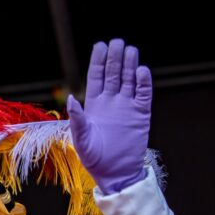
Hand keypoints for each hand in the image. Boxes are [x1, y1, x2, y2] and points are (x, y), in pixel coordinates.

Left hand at [67, 39, 151, 193]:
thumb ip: (77, 119)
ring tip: (130, 50)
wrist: (115, 173)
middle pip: (114, 74)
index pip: (96, 77)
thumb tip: (71, 98)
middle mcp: (111, 102)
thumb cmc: (94, 158)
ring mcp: (127, 106)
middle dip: (115, 58)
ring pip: (129, 80)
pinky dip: (143, 82)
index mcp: (93, 105)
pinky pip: (143, 94)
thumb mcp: (81, 139)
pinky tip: (142, 71)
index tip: (100, 45)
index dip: (98, 61)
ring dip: (130, 65)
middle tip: (117, 42)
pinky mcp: (141, 114)